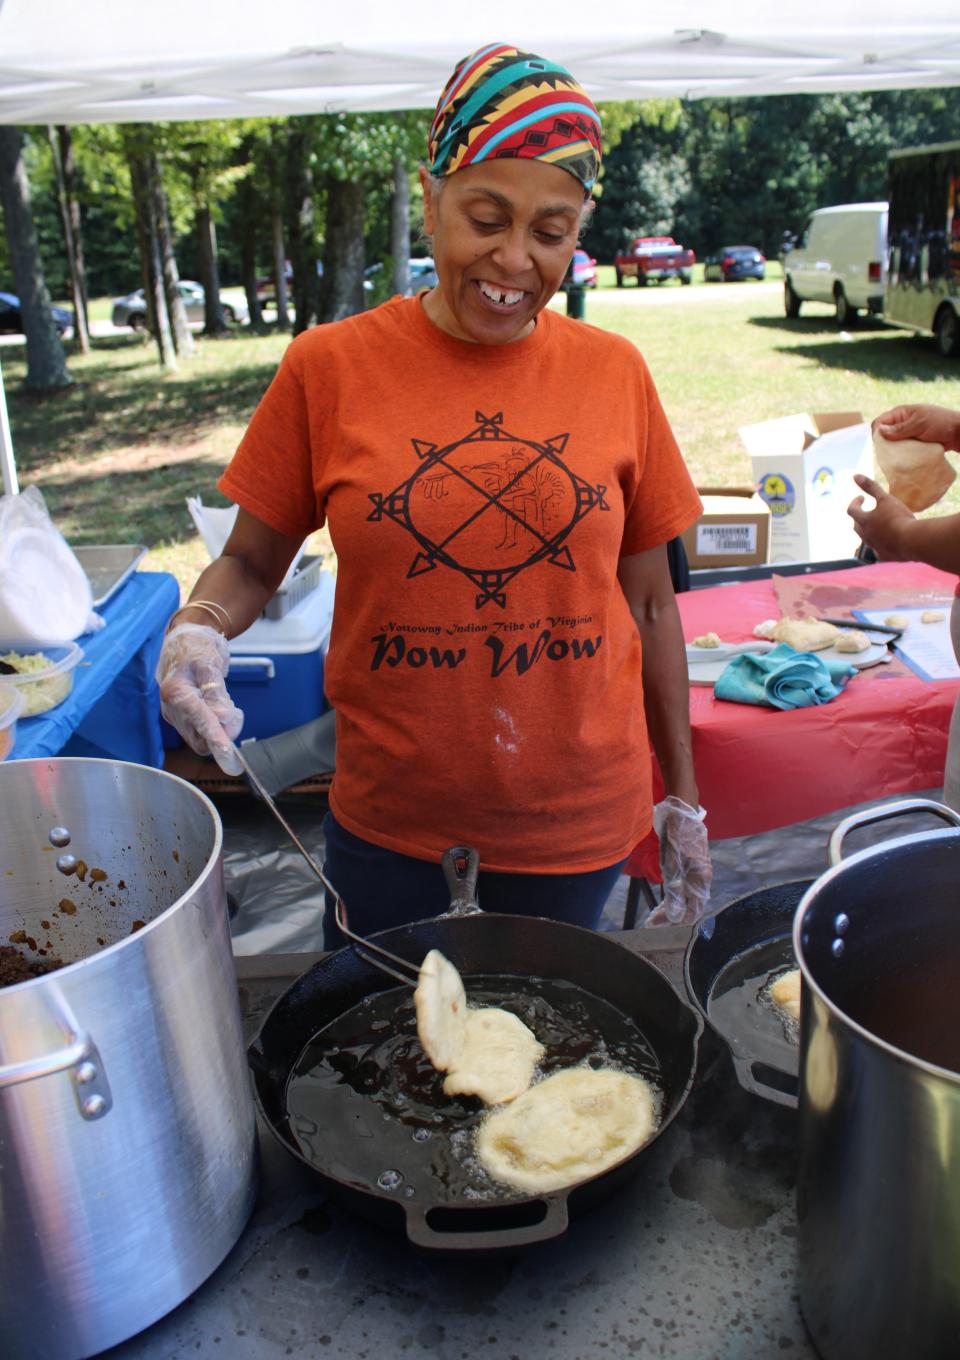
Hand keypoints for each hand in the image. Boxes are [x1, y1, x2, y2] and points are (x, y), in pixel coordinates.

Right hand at [156, 622, 243, 774]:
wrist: (186, 639)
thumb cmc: (196, 647)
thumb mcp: (209, 663)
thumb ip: (216, 692)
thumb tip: (223, 718)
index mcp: (176, 692)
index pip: (199, 721)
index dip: (216, 738)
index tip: (228, 754)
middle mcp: (172, 707)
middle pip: (199, 738)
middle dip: (221, 733)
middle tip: (236, 712)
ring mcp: (175, 713)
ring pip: (200, 738)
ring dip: (219, 730)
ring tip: (228, 704)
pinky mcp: (181, 716)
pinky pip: (200, 731)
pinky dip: (214, 725)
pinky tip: (219, 707)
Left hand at [647, 796, 711, 925]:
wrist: (682, 809)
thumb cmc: (677, 834)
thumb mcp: (672, 863)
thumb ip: (675, 891)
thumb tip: (675, 916)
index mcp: (701, 878)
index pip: (692, 911)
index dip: (673, 921)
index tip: (653, 923)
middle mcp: (702, 877)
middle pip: (690, 907)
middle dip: (671, 917)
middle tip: (651, 920)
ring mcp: (698, 871)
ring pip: (687, 898)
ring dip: (672, 908)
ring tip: (655, 913)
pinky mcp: (692, 865)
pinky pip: (685, 888)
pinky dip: (674, 897)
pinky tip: (664, 898)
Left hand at [847, 473, 916, 560]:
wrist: (912, 541)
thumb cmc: (898, 517)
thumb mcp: (885, 499)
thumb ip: (871, 487)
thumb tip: (855, 475)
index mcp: (864, 521)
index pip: (851, 510)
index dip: (855, 502)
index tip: (861, 498)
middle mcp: (866, 536)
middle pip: (856, 526)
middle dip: (860, 517)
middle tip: (867, 511)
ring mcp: (874, 547)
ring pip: (866, 539)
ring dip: (870, 531)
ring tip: (879, 525)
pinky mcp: (884, 556)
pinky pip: (879, 550)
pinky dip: (881, 544)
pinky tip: (888, 542)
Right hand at [873, 404, 959, 452]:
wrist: (958, 433)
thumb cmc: (940, 423)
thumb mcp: (919, 424)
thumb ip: (900, 428)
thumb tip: (879, 431)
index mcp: (899, 414)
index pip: (878, 423)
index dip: (876, 434)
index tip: (882, 446)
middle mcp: (900, 424)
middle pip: (883, 435)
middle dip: (884, 445)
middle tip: (890, 455)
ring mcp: (906, 434)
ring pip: (891, 445)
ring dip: (893, 452)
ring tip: (897, 459)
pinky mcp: (912, 444)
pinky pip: (901, 450)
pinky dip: (901, 456)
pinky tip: (903, 461)